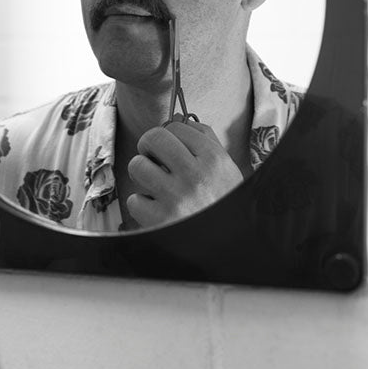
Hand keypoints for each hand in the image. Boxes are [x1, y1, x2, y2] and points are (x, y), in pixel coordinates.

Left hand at [126, 120, 242, 228]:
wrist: (233, 250)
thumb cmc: (224, 205)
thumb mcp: (227, 170)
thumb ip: (205, 140)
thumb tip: (176, 118)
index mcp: (214, 159)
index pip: (175, 126)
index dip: (168, 135)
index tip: (168, 147)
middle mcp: (195, 175)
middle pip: (152, 138)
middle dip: (148, 146)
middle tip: (153, 158)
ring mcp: (176, 198)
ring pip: (137, 166)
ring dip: (142, 175)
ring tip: (156, 185)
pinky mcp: (160, 221)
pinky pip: (134, 199)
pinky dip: (142, 206)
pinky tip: (158, 211)